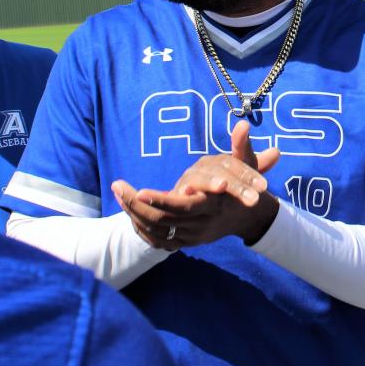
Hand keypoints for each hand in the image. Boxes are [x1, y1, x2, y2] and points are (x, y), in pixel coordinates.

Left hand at [111, 122, 279, 248]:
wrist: (247, 217)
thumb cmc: (246, 186)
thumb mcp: (247, 166)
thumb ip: (242, 146)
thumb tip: (243, 123)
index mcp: (212, 206)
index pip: (183, 207)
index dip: (160, 201)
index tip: (139, 191)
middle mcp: (200, 224)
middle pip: (162, 221)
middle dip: (136, 205)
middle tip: (117, 186)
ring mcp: (191, 236)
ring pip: (155, 231)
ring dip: (133, 213)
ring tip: (117, 191)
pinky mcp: (184, 242)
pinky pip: (156, 240)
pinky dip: (140, 227)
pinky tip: (128, 209)